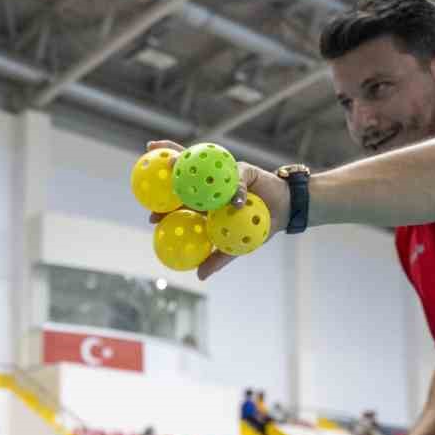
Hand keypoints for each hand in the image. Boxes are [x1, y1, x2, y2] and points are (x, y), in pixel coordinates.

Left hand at [144, 140, 291, 281]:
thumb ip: (218, 258)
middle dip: (163, 180)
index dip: (164, 211)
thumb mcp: (236, 245)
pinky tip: (214, 174)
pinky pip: (229, 169)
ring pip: (198, 166)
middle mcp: (211, 190)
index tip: (151, 219)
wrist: (284, 211)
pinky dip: (217, 169)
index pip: (181, 208)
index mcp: (207, 208)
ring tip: (165, 158)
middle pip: (183, 183)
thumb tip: (200, 276)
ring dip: (179, 158)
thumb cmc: (259, 227)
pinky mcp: (239, 167)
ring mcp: (222, 176)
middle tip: (150, 185)